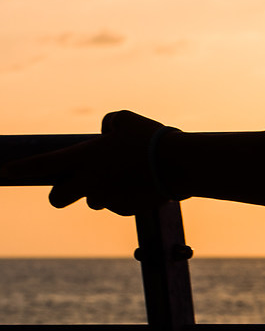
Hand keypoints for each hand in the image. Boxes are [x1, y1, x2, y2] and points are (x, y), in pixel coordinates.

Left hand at [0, 109, 174, 213]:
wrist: (181, 165)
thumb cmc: (152, 139)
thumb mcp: (126, 119)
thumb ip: (109, 124)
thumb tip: (105, 134)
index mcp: (86, 156)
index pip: (44, 164)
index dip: (21, 169)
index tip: (3, 172)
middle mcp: (91, 181)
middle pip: (57, 198)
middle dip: (60, 194)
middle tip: (72, 186)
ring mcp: (108, 198)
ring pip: (94, 201)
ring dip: (100, 193)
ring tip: (125, 177)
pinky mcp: (126, 210)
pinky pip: (119, 205)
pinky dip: (126, 197)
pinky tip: (143, 185)